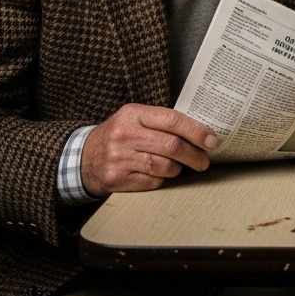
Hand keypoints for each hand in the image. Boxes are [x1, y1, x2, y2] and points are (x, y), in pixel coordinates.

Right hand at [81, 103, 217, 196]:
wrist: (83, 158)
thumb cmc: (118, 136)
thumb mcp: (134, 119)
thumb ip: (161, 122)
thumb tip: (201, 133)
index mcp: (133, 114)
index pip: (172, 120)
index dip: (196, 131)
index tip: (212, 141)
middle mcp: (125, 134)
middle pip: (172, 146)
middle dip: (194, 155)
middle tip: (204, 161)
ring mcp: (120, 157)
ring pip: (164, 166)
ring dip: (178, 169)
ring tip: (180, 167)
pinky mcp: (117, 178)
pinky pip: (152, 181)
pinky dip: (162, 180)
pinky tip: (161, 175)